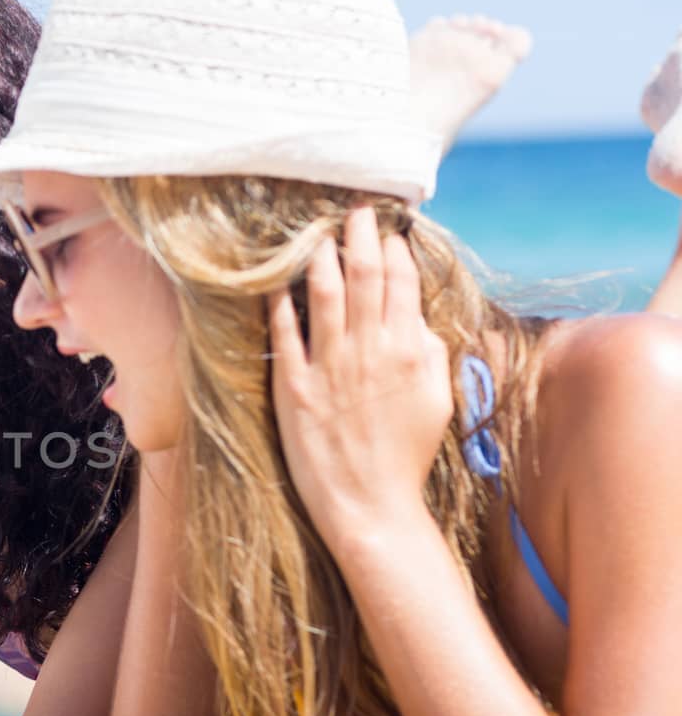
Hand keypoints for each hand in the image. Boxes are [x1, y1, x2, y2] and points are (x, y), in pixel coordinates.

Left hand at [269, 207, 451, 548]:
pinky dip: (281, 303)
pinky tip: (277, 280)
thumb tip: (416, 318)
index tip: (385, 227)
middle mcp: (370, 352)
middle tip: (353, 210)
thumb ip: (430, 352)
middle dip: (359, 235)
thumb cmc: (405, 454)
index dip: (393, 248)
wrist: (371, 505)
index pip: (401, 282)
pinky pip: (285, 335)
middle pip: (365, 276)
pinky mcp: (295, 388)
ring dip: (320, 257)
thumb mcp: (438, 399)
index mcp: (410, 351)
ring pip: (325, 295)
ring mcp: (330, 368)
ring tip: (316, 234)